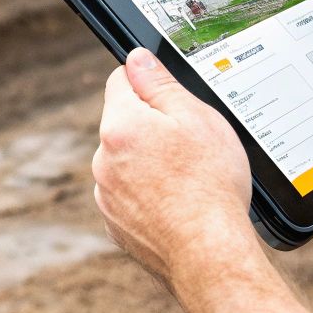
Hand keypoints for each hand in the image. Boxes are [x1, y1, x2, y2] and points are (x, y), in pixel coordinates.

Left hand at [93, 48, 300, 312]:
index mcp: (120, 126)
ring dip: (148, 161)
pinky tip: (177, 203)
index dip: (149, 83)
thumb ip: (160, 83)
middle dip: (151, 125)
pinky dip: (148, 194)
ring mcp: (107, 195)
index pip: (121, 80)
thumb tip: (138, 58)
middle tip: (189, 144)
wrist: (208, 254)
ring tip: (187, 179)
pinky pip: (130, 194)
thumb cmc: (209, 186)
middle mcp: (104, 160)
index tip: (171, 99)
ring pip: (126, 160)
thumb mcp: (197, 117)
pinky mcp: (116, 224)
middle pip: (124, 122)